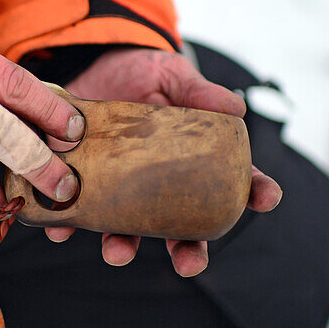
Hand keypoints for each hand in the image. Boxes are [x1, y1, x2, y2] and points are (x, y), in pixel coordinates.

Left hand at [45, 47, 282, 277]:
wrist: (89, 64)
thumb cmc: (142, 74)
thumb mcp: (172, 75)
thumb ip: (199, 91)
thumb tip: (237, 106)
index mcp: (195, 160)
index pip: (234, 181)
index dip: (255, 192)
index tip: (267, 198)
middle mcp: (160, 185)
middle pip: (182, 228)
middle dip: (189, 252)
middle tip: (190, 264)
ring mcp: (121, 188)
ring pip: (127, 230)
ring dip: (124, 247)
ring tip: (118, 253)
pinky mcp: (84, 183)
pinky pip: (74, 213)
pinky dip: (67, 225)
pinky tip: (61, 229)